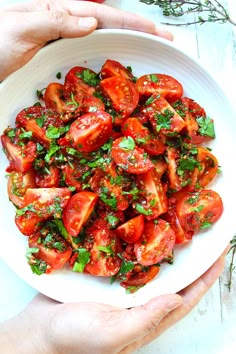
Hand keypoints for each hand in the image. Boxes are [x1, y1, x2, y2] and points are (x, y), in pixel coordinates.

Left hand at [0, 0, 172, 80]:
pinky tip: (111, 67)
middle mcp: (61, 25)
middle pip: (107, 25)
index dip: (131, 22)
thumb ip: (54, 20)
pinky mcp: (52, 59)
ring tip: (146, 52)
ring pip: (98, 41)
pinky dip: (102, 61)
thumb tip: (91, 22)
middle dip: (136, 31)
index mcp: (56, 11)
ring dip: (123, 46)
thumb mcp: (20, 27)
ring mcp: (58, 43)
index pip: (102, 15)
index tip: (156, 31)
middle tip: (162, 41)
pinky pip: (84, 57)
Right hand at [0, 248, 226, 353]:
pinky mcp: (106, 277)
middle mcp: (139, 303)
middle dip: (191, 258)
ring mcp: (123, 289)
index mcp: (146, 320)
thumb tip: (176, 299)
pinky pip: (128, 259)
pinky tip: (141, 229)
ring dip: (166, 247)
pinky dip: (138, 245)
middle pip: (174, 278)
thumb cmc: (73, 339)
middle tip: (200, 232)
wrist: (39, 332)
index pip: (186, 298)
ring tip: (177, 225)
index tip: (220, 255)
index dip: (206, 278)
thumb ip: (145, 319)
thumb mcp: (112, 334)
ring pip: (152, 265)